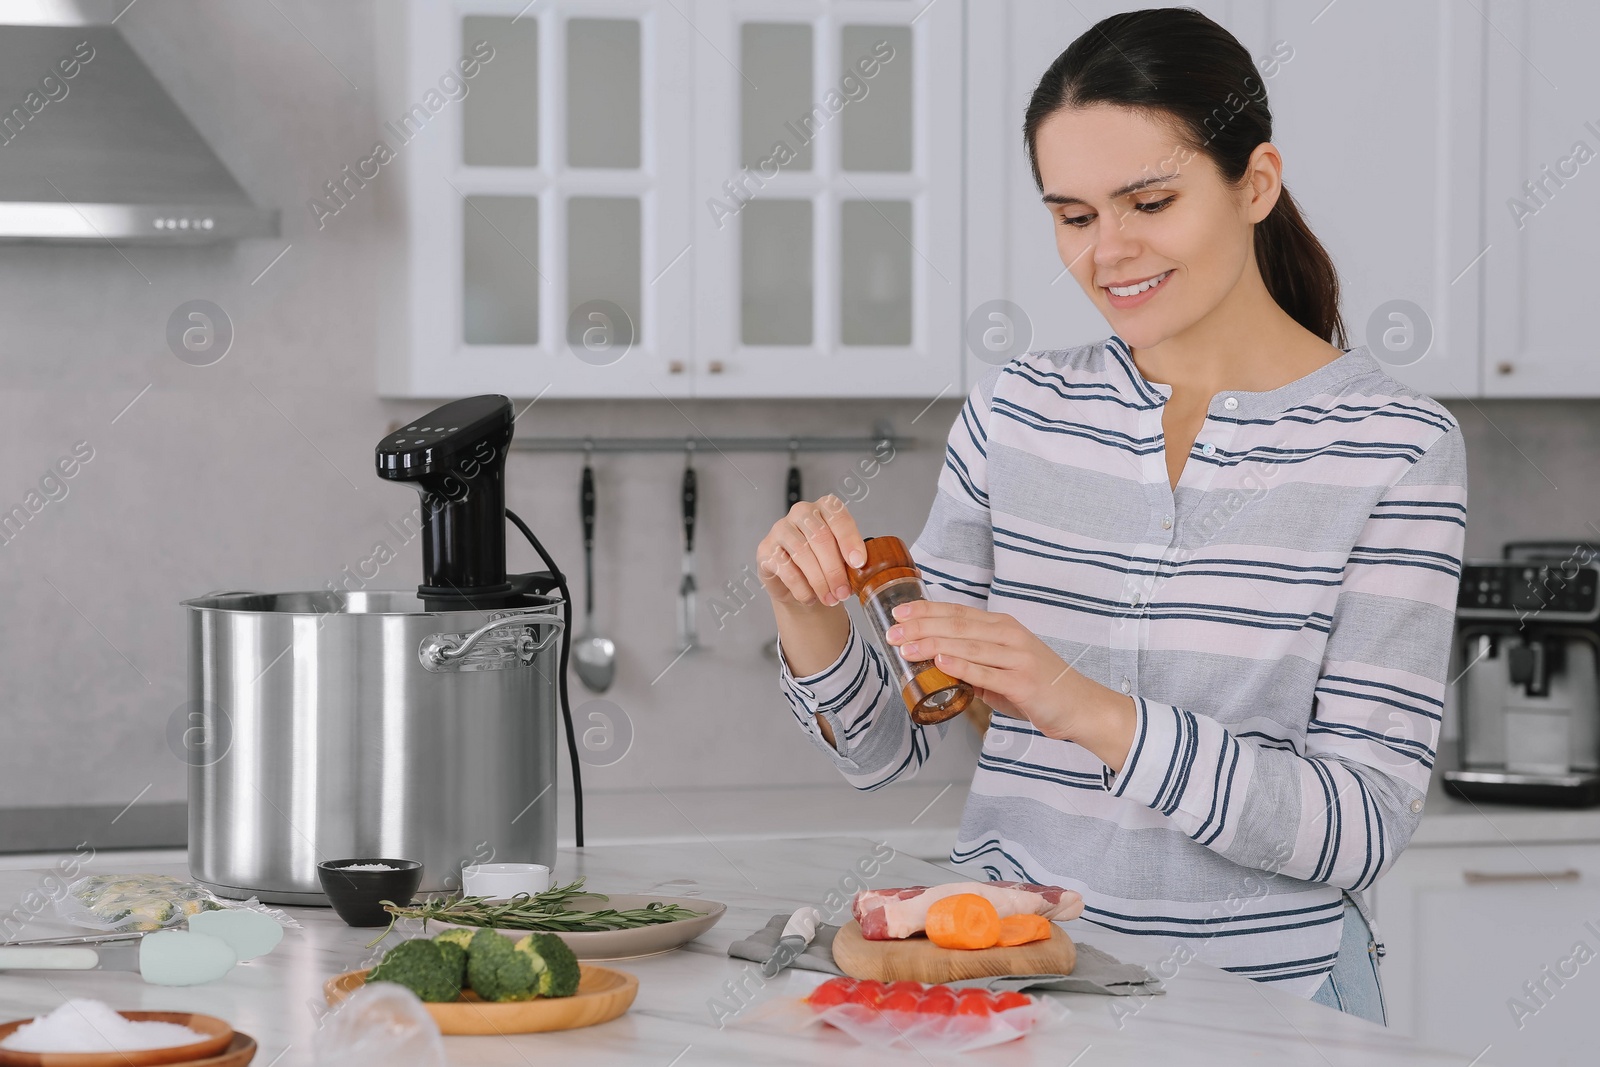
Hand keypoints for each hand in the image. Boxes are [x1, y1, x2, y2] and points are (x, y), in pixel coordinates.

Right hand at [755, 495, 867, 610]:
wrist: (798, 585)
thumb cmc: (824, 565)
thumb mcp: (843, 559)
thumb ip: (851, 558)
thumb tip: (860, 567)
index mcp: (825, 507)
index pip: (838, 517)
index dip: (849, 540)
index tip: (858, 563)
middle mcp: (801, 512)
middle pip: (820, 537)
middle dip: (834, 569)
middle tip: (843, 592)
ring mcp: (780, 529)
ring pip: (802, 553)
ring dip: (819, 581)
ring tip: (830, 599)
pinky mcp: (766, 549)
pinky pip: (785, 569)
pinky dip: (801, 588)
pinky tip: (810, 597)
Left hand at [884, 600, 1077, 736]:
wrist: (1078, 705)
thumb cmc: (1038, 686)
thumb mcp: (1003, 667)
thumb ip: (973, 663)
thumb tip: (937, 666)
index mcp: (1003, 627)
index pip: (958, 613)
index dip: (927, 610)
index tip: (899, 612)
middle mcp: (1010, 636)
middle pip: (957, 626)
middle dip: (921, 627)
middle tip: (892, 632)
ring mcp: (1017, 657)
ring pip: (967, 646)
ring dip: (932, 645)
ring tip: (906, 647)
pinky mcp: (1021, 682)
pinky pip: (985, 673)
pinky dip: (961, 667)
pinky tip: (940, 663)